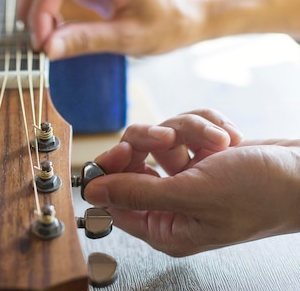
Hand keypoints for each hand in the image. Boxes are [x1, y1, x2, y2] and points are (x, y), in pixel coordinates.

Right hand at [16, 0, 203, 58]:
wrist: (193, 10)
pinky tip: (52, 26)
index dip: (40, 12)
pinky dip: (44, 2)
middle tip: (36, 43)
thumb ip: (87, 40)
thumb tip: (48, 48)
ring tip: (42, 35)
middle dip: (30, 7)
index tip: (39, 44)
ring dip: (33, 3)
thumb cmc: (170, 23)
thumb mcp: (130, 38)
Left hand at [85, 109, 299, 255]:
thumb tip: (92, 192)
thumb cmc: (261, 194)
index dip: (110, 172)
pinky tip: (230, 138)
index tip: (121, 152)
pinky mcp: (203, 154)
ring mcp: (187, 175)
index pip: (114, 198)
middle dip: (153, 140)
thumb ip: (137, 193)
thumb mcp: (192, 194)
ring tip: (219, 143)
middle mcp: (171, 202)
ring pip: (160, 136)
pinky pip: (185, 126)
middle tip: (169, 136)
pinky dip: (207, 126)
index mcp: (164, 226)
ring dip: (190, 130)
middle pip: (132, 158)